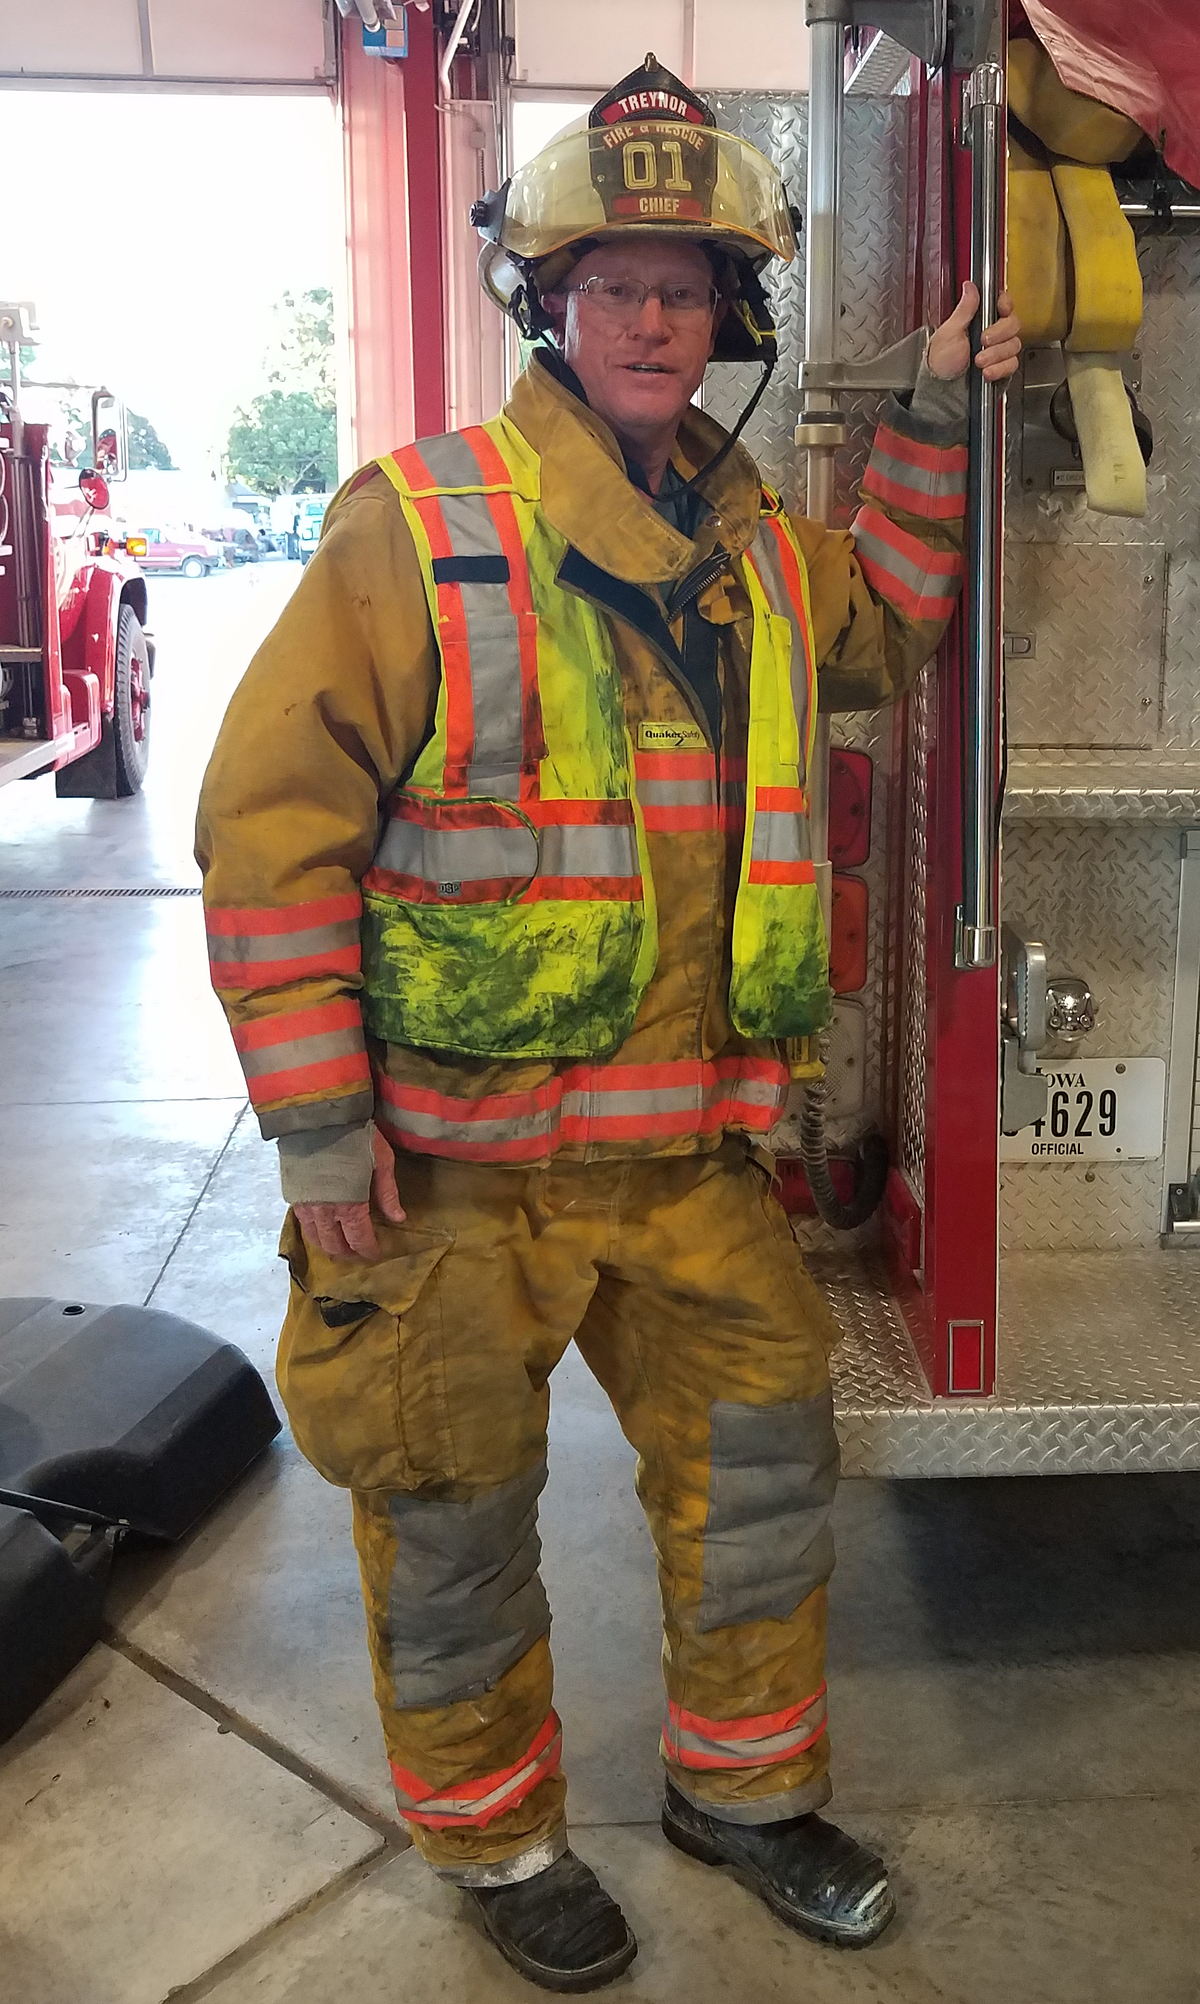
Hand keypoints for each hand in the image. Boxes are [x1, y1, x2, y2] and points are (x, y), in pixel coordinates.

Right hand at [294, 1127, 405, 1260]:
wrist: (319, 1117)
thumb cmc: (355, 1136)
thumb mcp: (381, 1161)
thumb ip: (388, 1193)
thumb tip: (398, 1218)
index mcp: (351, 1205)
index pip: (359, 1239)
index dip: (368, 1250)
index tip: (375, 1254)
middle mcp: (325, 1211)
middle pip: (335, 1245)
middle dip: (347, 1253)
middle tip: (356, 1254)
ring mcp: (305, 1204)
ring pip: (314, 1237)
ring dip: (327, 1246)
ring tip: (337, 1246)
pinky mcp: (292, 1194)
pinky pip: (300, 1222)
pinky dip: (311, 1231)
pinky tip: (319, 1228)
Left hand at [927, 283, 1022, 382]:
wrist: (942, 388)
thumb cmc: (941, 360)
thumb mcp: (949, 332)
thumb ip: (964, 309)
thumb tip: (970, 286)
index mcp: (981, 319)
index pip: (1003, 303)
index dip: (1005, 304)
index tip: (1001, 310)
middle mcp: (993, 332)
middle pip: (1013, 323)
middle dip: (998, 334)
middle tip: (983, 341)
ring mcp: (999, 349)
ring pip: (1014, 344)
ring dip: (996, 354)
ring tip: (978, 361)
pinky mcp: (1003, 366)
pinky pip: (1012, 364)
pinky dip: (1000, 368)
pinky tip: (987, 371)